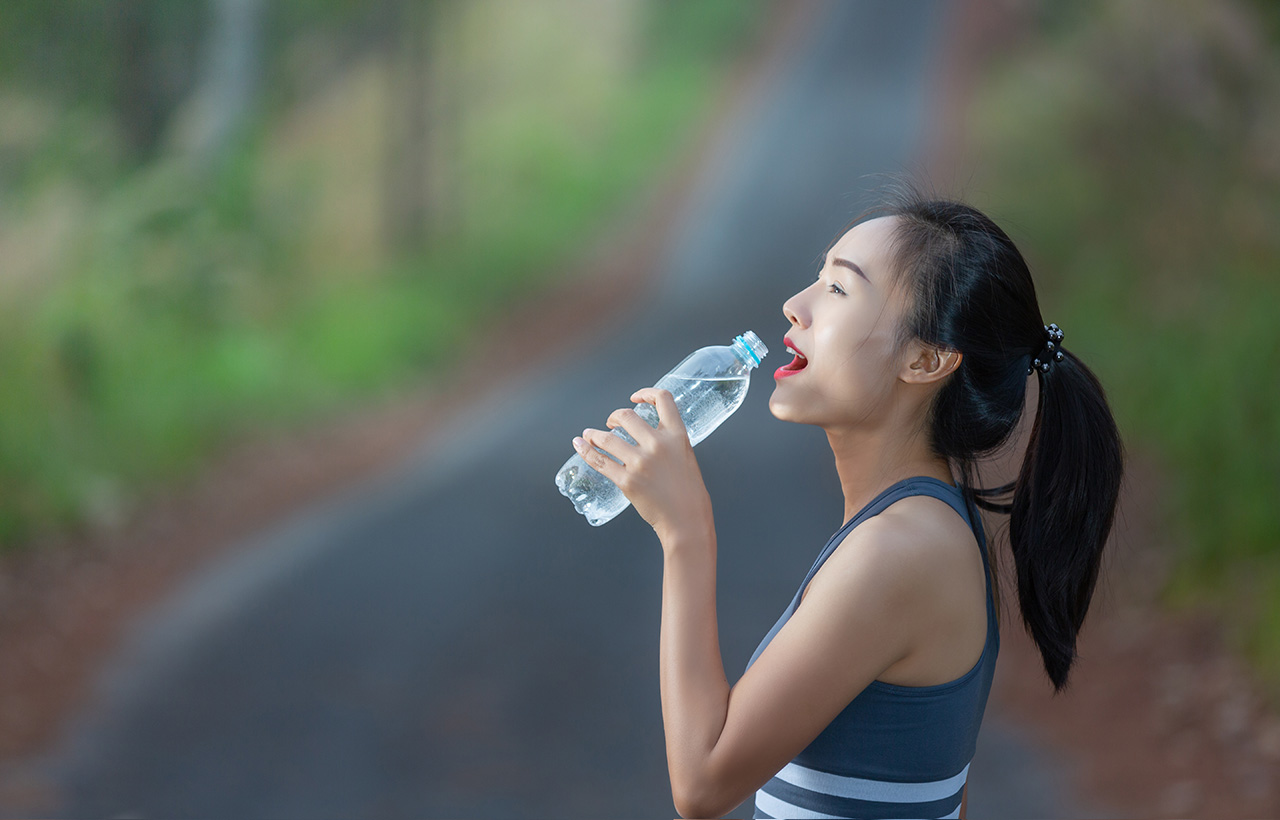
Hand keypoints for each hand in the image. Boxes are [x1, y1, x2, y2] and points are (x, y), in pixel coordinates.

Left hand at [572, 388, 712, 542]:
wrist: (687, 521)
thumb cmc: (689, 492)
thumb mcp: (686, 457)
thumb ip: (669, 443)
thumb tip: (648, 435)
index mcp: (677, 436)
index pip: (663, 399)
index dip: (646, 393)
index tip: (634, 398)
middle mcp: (658, 444)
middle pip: (627, 416)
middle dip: (614, 416)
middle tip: (611, 423)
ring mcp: (640, 462)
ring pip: (607, 438)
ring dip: (594, 434)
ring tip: (588, 435)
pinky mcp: (627, 481)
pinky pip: (600, 461)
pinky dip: (586, 451)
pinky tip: (579, 445)